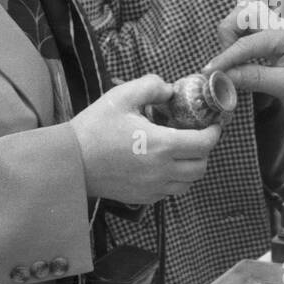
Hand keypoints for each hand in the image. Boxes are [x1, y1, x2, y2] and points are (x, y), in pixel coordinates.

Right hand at [71, 75, 220, 204]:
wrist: (69, 162)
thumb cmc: (94, 128)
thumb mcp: (121, 96)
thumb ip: (151, 86)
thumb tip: (170, 90)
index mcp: (162, 145)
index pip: (204, 143)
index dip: (214, 132)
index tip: (213, 123)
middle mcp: (162, 170)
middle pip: (201, 166)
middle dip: (205, 150)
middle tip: (197, 135)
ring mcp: (153, 187)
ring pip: (189, 182)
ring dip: (192, 166)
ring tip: (182, 151)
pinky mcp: (142, 197)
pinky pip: (170, 191)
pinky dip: (175, 179)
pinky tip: (163, 164)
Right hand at [204, 7, 283, 132]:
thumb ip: (255, 78)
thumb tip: (223, 76)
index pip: (246, 41)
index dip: (225, 57)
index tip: (208, 73)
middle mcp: (282, 28)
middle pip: (243, 14)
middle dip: (227, 35)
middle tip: (225, 65)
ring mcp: (280, 33)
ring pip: (246, 20)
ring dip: (232, 38)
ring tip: (232, 65)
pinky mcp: (278, 43)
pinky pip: (253, 34)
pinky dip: (240, 44)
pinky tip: (240, 65)